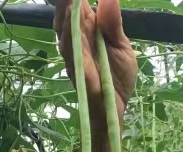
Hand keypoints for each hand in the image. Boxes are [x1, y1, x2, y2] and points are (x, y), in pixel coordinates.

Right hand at [54, 0, 136, 125]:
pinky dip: (68, 22)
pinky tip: (71, 7)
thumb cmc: (117, 78)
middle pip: (63, 5)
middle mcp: (74, 35)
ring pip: (61, 18)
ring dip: (64, 3)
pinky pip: (68, 40)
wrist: (115, 109)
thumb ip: (114, 21)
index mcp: (86, 26)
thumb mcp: (121, 45)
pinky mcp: (74, 63)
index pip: (75, 0)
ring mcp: (71, 49)